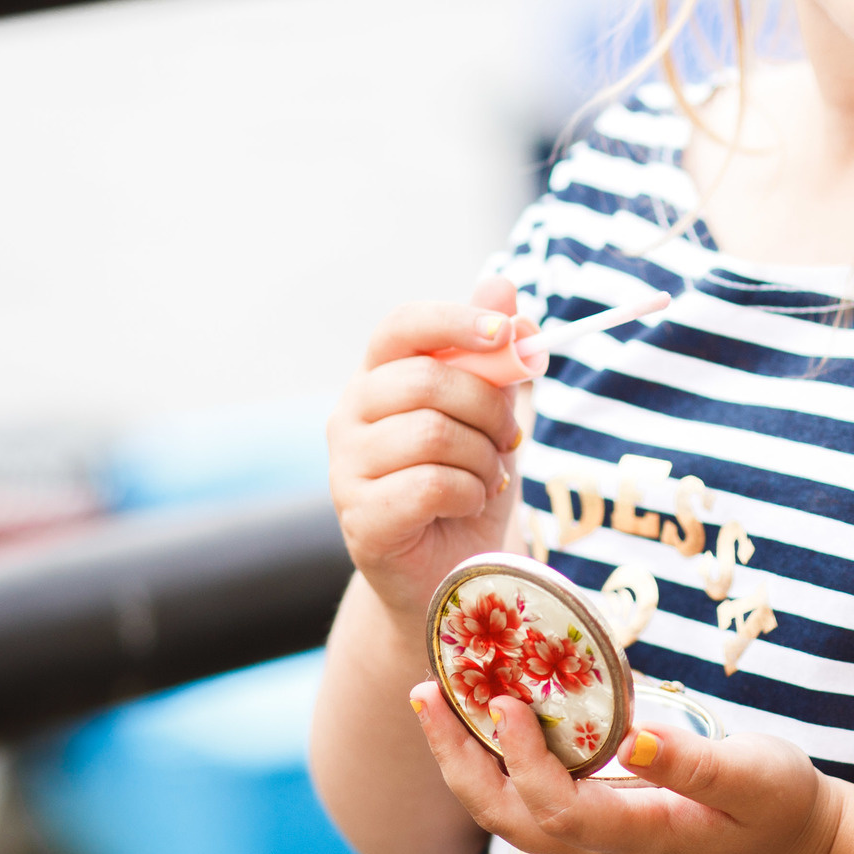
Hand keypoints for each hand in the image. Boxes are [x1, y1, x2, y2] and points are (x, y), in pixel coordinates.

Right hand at [328, 276, 539, 621]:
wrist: (456, 570)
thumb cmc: (469, 481)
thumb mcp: (493, 412)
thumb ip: (495, 352)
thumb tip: (500, 283)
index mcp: (380, 377)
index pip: (403, 325)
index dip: (455, 321)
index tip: (506, 334)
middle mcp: (350, 415)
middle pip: (427, 380)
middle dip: (488, 407)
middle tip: (507, 437)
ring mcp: (347, 469)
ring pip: (433, 433)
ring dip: (483, 456)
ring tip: (488, 475)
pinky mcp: (360, 518)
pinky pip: (429, 484)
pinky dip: (469, 491)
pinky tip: (469, 503)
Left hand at [410, 680, 843, 853]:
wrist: (793, 847)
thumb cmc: (777, 806)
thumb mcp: (754, 776)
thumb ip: (696, 763)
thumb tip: (637, 739)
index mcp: (637, 838)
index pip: (557, 808)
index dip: (523, 759)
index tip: (507, 701)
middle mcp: (601, 847)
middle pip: (507, 816)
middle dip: (460, 758)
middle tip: (428, 692)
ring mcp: (594, 839)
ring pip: (508, 810)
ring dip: (465, 758)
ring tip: (437, 697)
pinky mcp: (596, 819)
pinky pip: (528, 795)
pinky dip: (495, 757)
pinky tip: (489, 714)